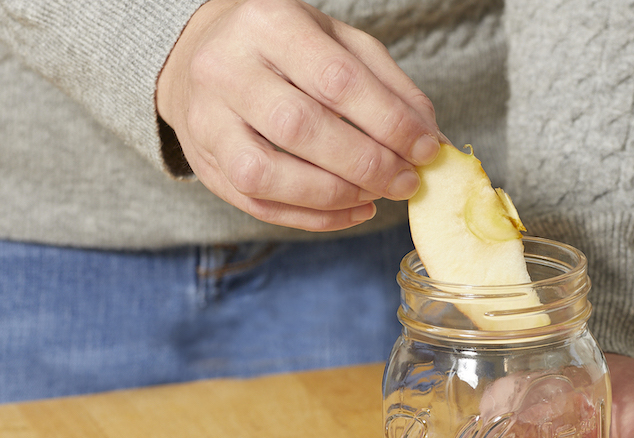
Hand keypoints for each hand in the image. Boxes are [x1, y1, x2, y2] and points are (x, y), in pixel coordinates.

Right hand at [156, 0, 441, 231]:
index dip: (388, 122)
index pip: (337, 80)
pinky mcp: (205, 166)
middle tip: (407, 181)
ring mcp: (207, 121)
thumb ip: (387, 85)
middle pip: (301, 128)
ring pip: (269, 174)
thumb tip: (431, 139)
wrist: (202, 57)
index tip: (426, 149)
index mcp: (269, 24)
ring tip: (377, 195)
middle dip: (366, 164)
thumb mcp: (338, 43)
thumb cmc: (285, 49)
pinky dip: (314, 218)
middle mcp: (226, 69)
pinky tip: (352, 211)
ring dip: (335, 196)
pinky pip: (259, 206)